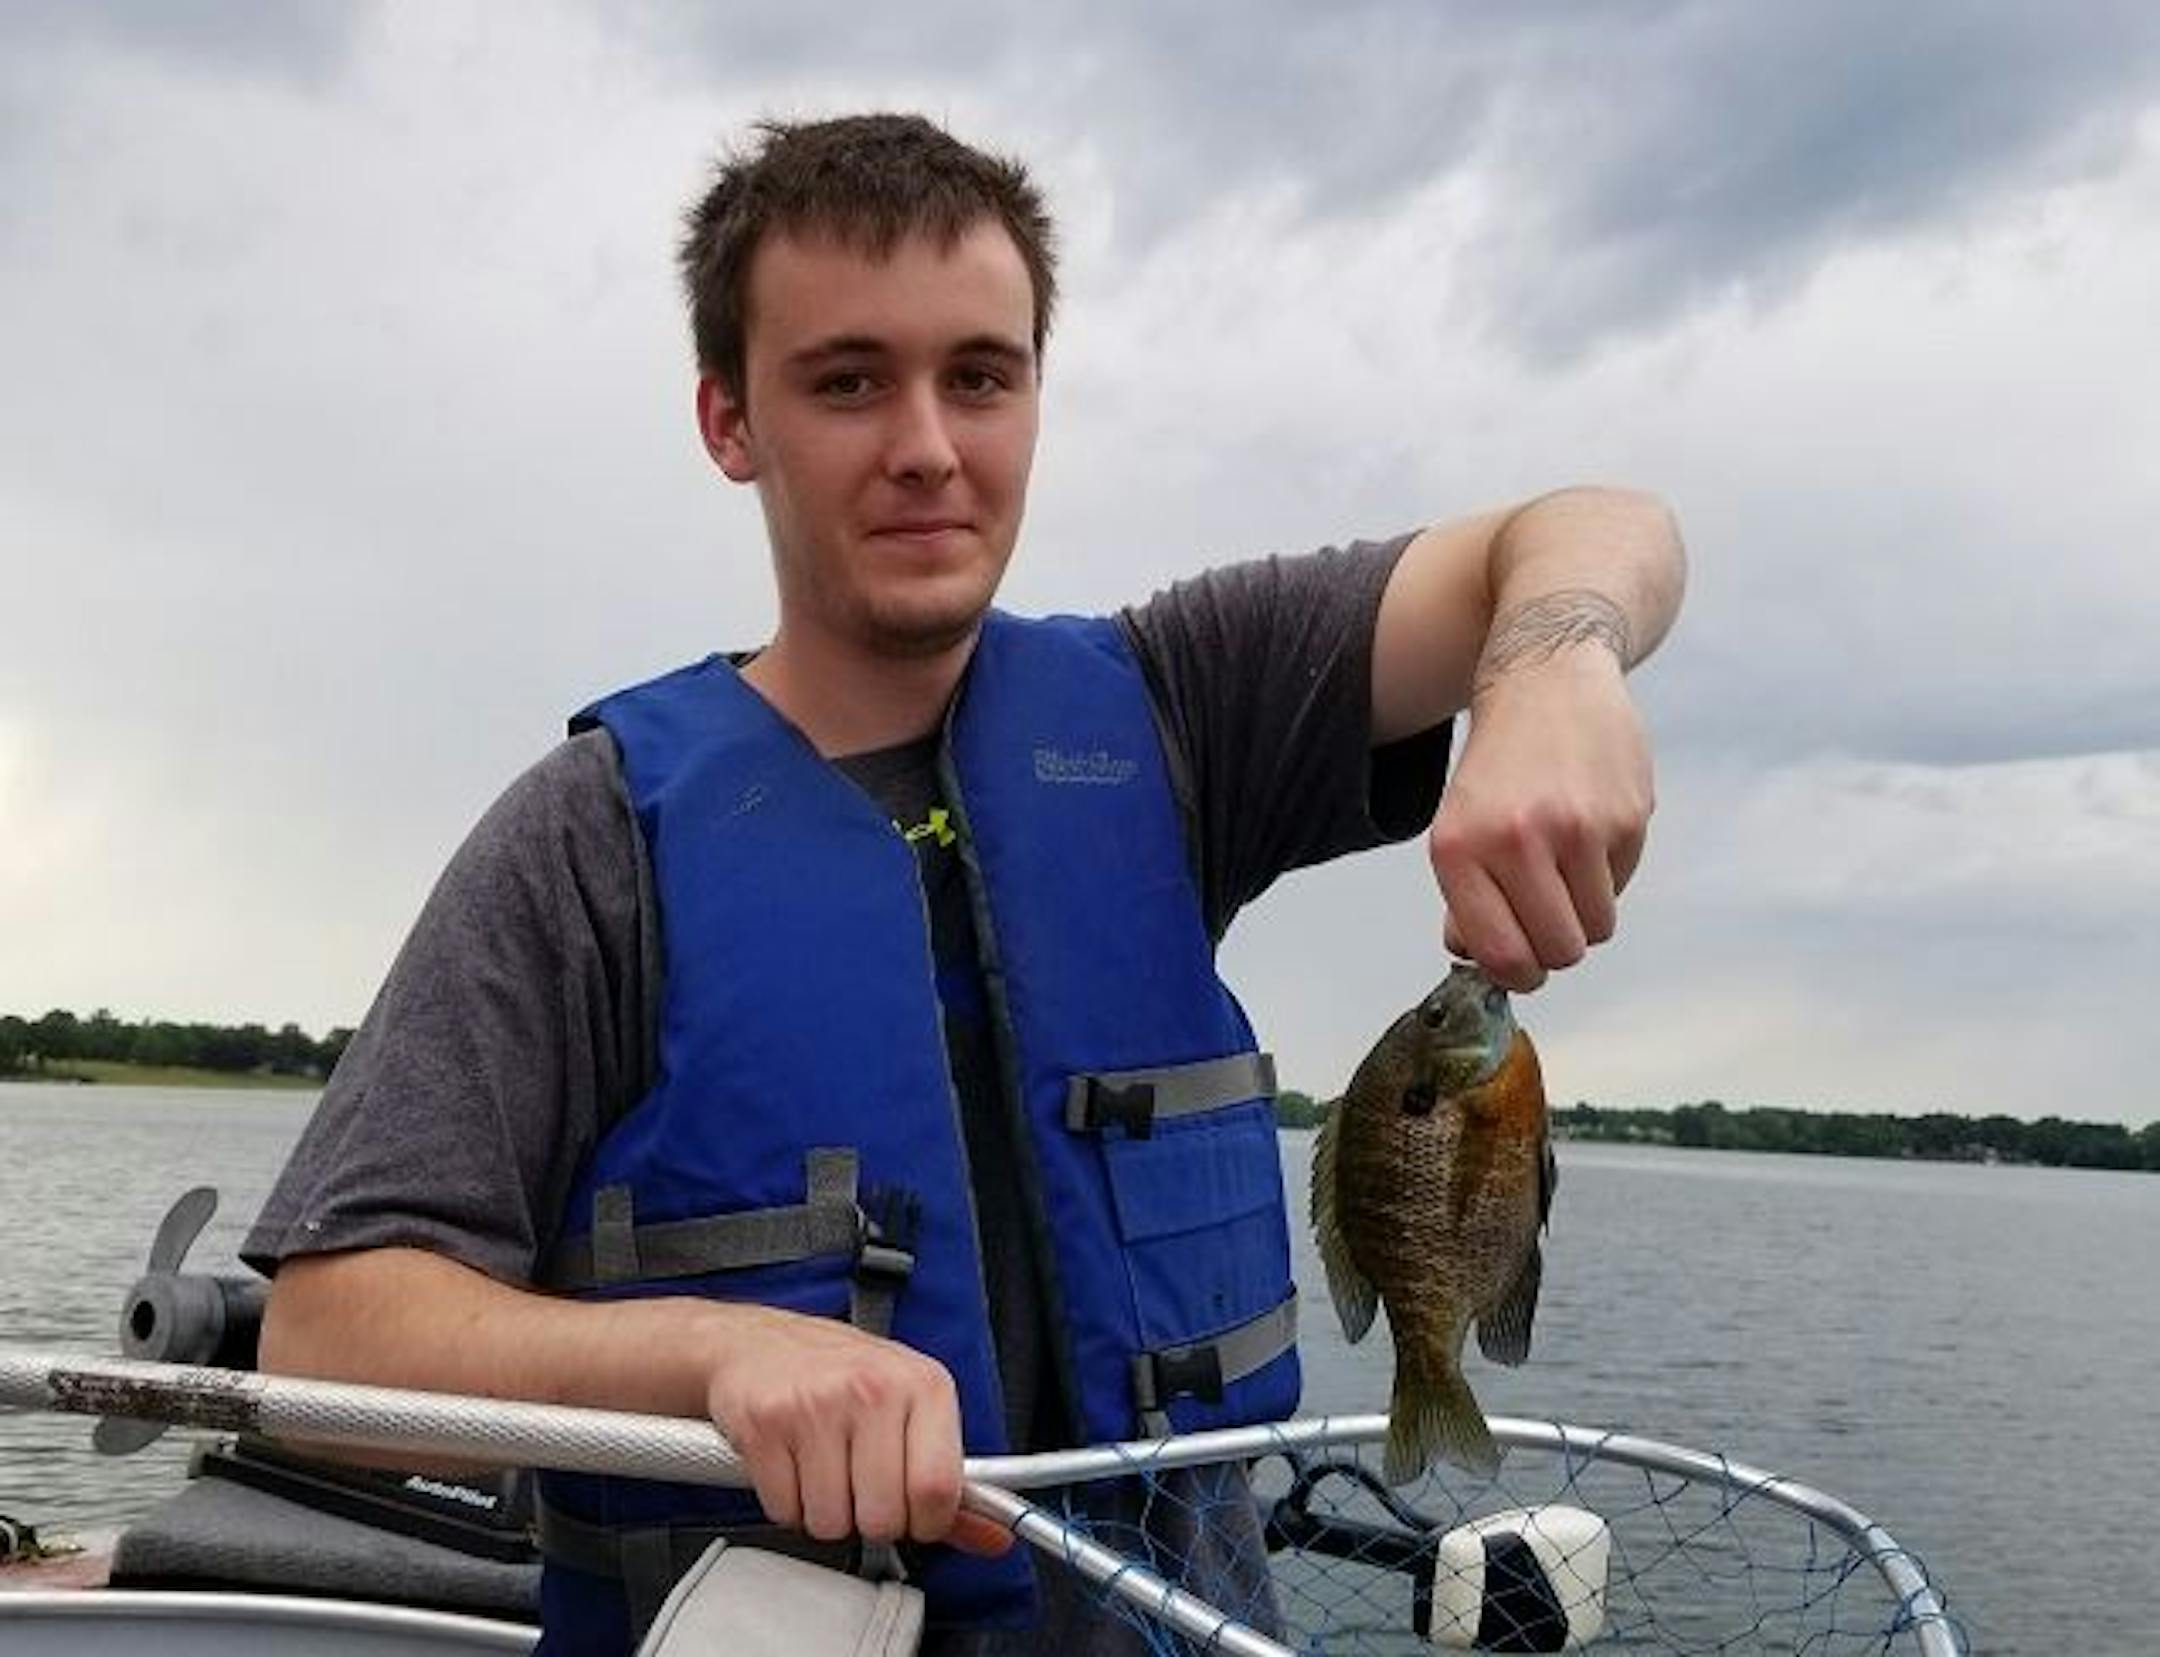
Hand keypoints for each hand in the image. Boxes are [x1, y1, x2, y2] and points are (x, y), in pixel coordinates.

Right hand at [703, 1304, 1011, 1556]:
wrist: (757, 1342)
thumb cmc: (841, 1373)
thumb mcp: (912, 1408)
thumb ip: (953, 1481)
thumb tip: (994, 1535)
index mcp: (924, 1385)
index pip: (938, 1489)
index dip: (927, 1521)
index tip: (915, 1513)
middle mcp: (873, 1389)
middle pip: (883, 1518)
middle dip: (870, 1517)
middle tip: (860, 1483)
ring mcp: (817, 1404)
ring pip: (832, 1521)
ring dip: (825, 1511)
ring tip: (824, 1468)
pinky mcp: (767, 1424)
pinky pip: (786, 1511)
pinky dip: (787, 1503)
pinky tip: (792, 1464)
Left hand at [1428, 649, 1651, 990]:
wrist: (1545, 679)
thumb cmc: (1499, 767)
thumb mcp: (1457, 828)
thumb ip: (1466, 900)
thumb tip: (1482, 960)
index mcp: (1459, 849)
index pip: (1500, 954)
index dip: (1519, 975)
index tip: (1524, 967)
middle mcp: (1516, 840)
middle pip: (1558, 951)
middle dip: (1557, 948)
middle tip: (1550, 918)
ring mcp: (1577, 828)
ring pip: (1597, 927)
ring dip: (1586, 913)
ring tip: (1567, 867)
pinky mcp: (1627, 816)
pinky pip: (1624, 885)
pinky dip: (1610, 873)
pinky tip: (1590, 830)